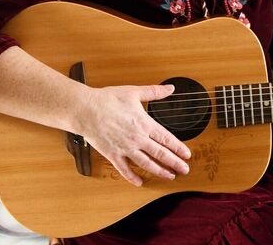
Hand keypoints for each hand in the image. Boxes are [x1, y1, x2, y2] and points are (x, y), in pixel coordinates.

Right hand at [76, 84, 190, 185]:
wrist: (85, 109)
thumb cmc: (108, 99)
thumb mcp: (134, 92)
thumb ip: (154, 92)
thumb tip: (170, 88)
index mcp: (145, 124)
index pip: (166, 139)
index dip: (178, 148)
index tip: (187, 155)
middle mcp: (137, 138)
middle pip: (160, 154)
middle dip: (174, 163)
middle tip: (185, 170)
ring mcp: (125, 148)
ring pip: (146, 164)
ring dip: (159, 171)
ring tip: (169, 176)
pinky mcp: (112, 154)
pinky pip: (124, 169)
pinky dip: (132, 177)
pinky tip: (139, 182)